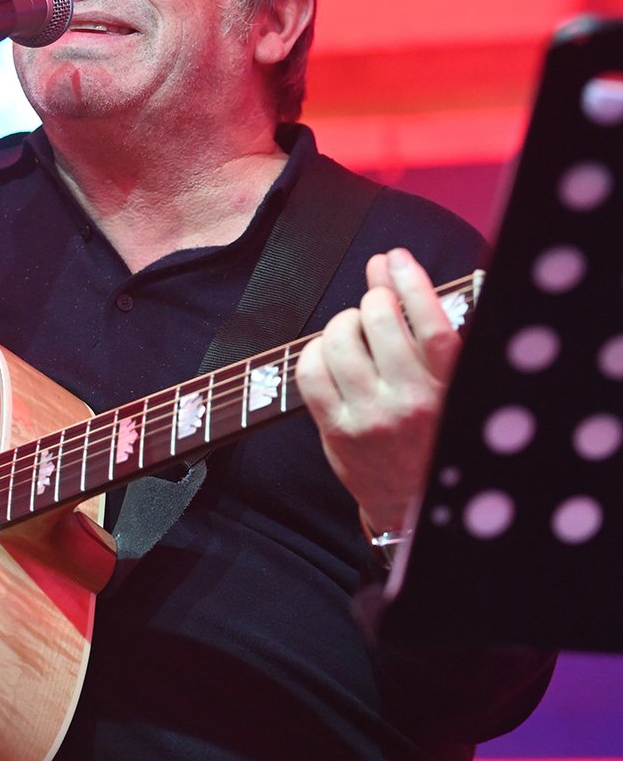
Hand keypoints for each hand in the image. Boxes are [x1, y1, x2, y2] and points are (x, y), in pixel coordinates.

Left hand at [295, 248, 460, 534]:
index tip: (396, 259)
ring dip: (342, 322)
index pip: (432, 323)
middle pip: (379, 320)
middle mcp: (411, 402)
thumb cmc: (431, 429)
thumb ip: (418, 324)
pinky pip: (310, 371)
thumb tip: (388, 266)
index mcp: (449, 388)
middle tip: (374, 308)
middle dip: (372, 300)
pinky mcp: (337, 432)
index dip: (411, 282)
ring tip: (352, 331)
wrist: (411, 500)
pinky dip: (314, 351)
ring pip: (339, 340)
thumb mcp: (442, 381)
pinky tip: (328, 355)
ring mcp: (370, 418)